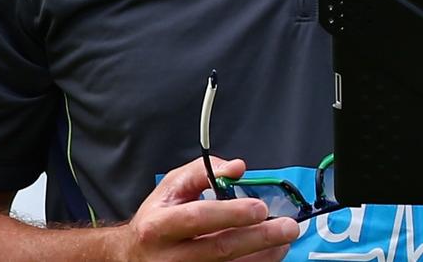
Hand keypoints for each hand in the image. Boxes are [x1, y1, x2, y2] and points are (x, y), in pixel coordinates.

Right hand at [121, 156, 299, 261]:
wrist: (134, 256)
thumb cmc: (158, 219)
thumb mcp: (171, 187)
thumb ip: (203, 172)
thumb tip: (236, 168)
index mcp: (160, 225)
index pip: (199, 218)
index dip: (231, 213)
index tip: (259, 208)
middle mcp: (171, 256)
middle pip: (220, 249)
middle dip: (259, 238)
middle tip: (287, 227)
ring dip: (262, 255)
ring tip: (283, 240)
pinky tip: (268, 255)